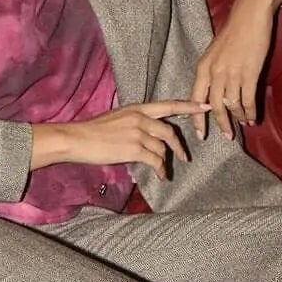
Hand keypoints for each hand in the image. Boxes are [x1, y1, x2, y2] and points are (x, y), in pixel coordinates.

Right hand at [31, 101, 209, 180]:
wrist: (76, 139)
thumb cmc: (92, 131)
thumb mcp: (116, 119)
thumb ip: (134, 122)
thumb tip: (146, 135)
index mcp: (136, 108)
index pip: (168, 105)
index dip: (189, 106)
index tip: (205, 107)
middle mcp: (140, 118)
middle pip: (170, 131)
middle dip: (179, 146)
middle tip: (184, 156)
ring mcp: (138, 133)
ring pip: (162, 148)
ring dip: (166, 161)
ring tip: (164, 170)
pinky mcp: (134, 148)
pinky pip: (155, 160)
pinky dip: (160, 169)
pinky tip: (160, 175)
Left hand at [190, 0, 281, 139]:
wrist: (249, 15)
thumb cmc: (233, 31)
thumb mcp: (214, 52)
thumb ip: (212, 71)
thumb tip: (213, 90)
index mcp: (203, 67)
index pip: (195, 99)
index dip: (197, 119)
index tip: (200, 134)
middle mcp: (215, 73)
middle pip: (214, 107)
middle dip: (221, 124)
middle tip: (226, 136)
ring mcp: (232, 75)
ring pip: (232, 106)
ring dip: (238, 118)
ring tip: (243, 126)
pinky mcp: (249, 74)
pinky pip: (248, 100)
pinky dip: (251, 112)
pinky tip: (253, 118)